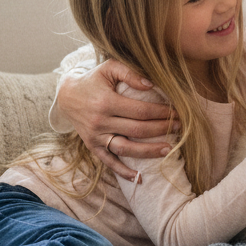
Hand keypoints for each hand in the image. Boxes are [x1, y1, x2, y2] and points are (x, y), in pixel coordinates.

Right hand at [56, 60, 175, 180]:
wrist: (66, 95)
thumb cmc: (94, 79)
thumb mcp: (109, 67)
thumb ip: (130, 73)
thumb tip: (152, 84)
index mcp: (106, 102)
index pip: (140, 111)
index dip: (161, 113)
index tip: (177, 112)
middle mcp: (100, 121)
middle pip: (137, 130)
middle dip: (161, 129)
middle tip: (179, 127)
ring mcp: (96, 136)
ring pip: (125, 148)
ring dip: (148, 152)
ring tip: (168, 150)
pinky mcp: (92, 146)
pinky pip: (108, 162)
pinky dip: (123, 172)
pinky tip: (140, 178)